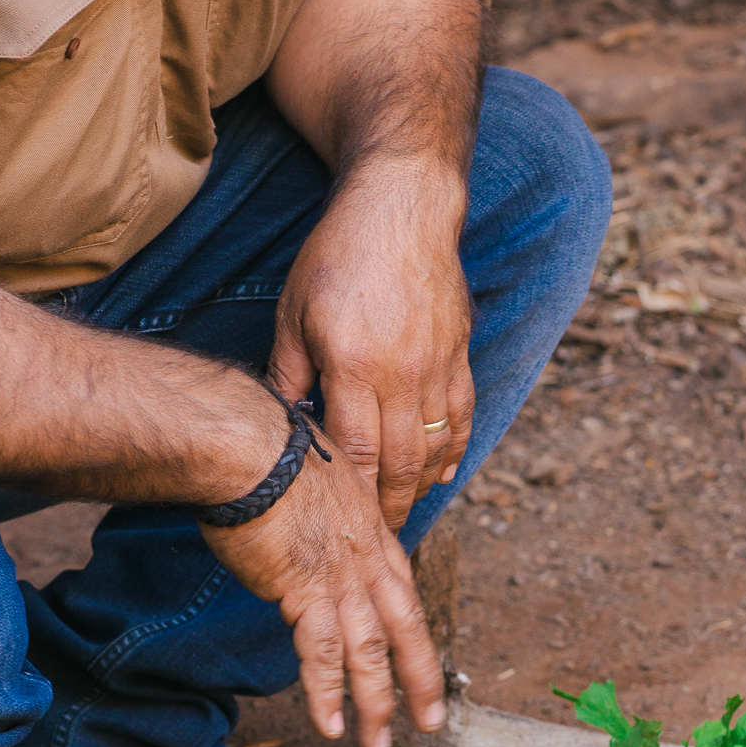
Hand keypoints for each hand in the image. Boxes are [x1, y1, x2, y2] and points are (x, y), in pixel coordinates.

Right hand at [200, 431, 444, 746]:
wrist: (250, 445)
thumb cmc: (274, 450)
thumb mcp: (322, 480)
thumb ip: (328, 512)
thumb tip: (313, 521)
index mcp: (374, 534)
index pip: (404, 597)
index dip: (416, 637)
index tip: (422, 667)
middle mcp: (368, 561)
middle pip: (405, 631)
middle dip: (420, 682)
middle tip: (431, 723)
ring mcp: (341, 578)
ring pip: (371, 653)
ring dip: (376, 704)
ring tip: (377, 744)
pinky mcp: (305, 591)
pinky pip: (322, 654)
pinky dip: (327, 694)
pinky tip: (330, 726)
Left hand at [270, 164, 473, 531]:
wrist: (403, 208)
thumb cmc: (338, 255)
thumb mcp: (294, 312)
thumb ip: (289, 374)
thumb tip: (283, 427)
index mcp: (355, 366)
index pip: (354, 453)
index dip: (351, 497)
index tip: (342, 524)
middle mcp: (403, 374)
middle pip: (400, 463)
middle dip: (388, 506)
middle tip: (375, 538)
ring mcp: (438, 366)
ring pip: (436, 448)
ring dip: (420, 487)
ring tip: (403, 512)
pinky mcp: (460, 355)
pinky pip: (462, 418)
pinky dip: (454, 452)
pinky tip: (442, 473)